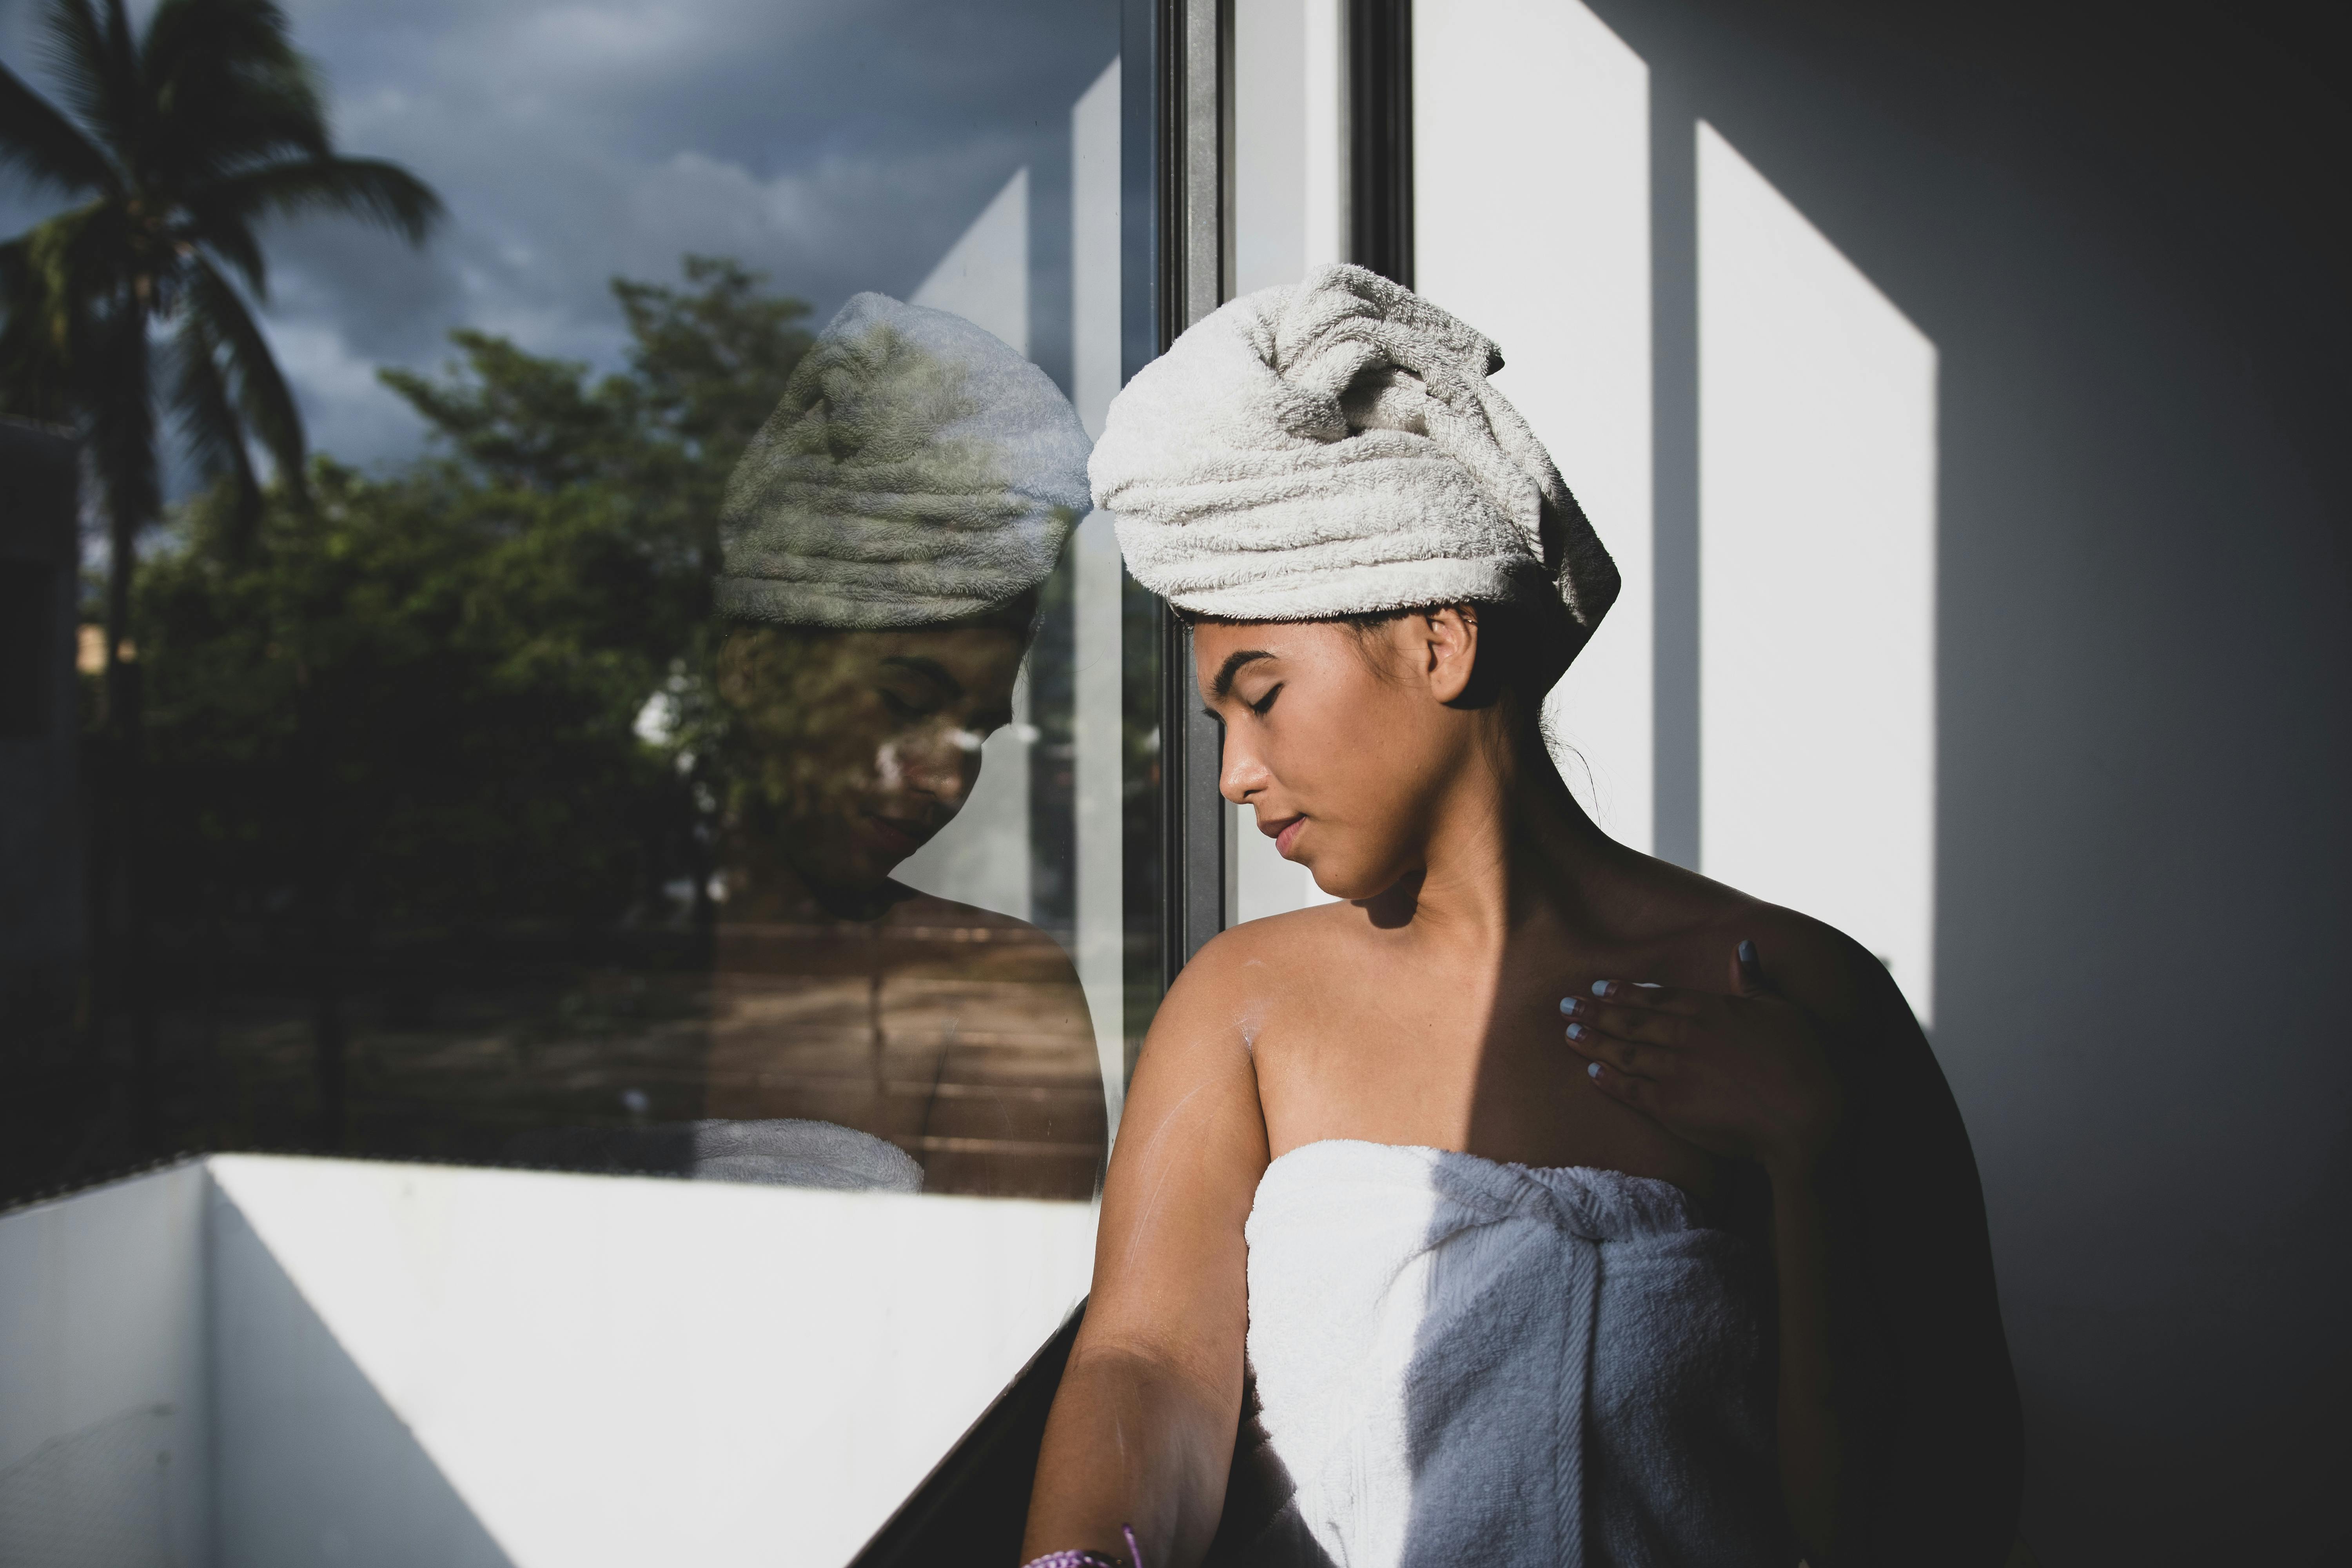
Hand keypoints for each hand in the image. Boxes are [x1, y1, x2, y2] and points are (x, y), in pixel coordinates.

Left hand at [1561, 939, 1844, 1176]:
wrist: (1807, 1118)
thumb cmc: (1805, 1061)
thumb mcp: (1781, 1009)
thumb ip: (1752, 980)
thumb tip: (1742, 946)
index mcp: (1711, 1009)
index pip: (1657, 996)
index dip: (1625, 992)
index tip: (1600, 987)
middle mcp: (1686, 1036)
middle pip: (1630, 1020)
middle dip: (1595, 1012)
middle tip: (1566, 1005)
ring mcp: (1675, 1072)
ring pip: (1624, 1052)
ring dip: (1593, 1041)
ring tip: (1569, 1033)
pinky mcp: (1672, 1108)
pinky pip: (1631, 1091)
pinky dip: (1609, 1079)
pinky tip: (1592, 1072)